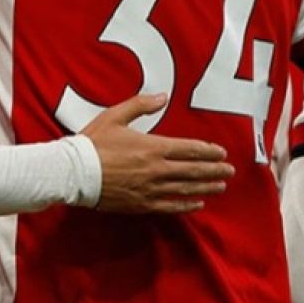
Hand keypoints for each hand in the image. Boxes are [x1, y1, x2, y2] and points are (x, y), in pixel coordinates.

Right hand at [81, 93, 234, 213]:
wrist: (73, 172)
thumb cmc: (93, 142)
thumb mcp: (115, 116)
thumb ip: (141, 105)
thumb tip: (163, 96)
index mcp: (152, 147)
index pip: (189, 150)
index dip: (208, 151)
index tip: (221, 153)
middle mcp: (156, 169)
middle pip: (193, 170)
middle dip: (214, 170)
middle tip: (230, 171)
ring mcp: (150, 189)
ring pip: (186, 189)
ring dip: (206, 187)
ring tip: (220, 186)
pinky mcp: (141, 204)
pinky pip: (170, 206)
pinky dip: (186, 204)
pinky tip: (197, 203)